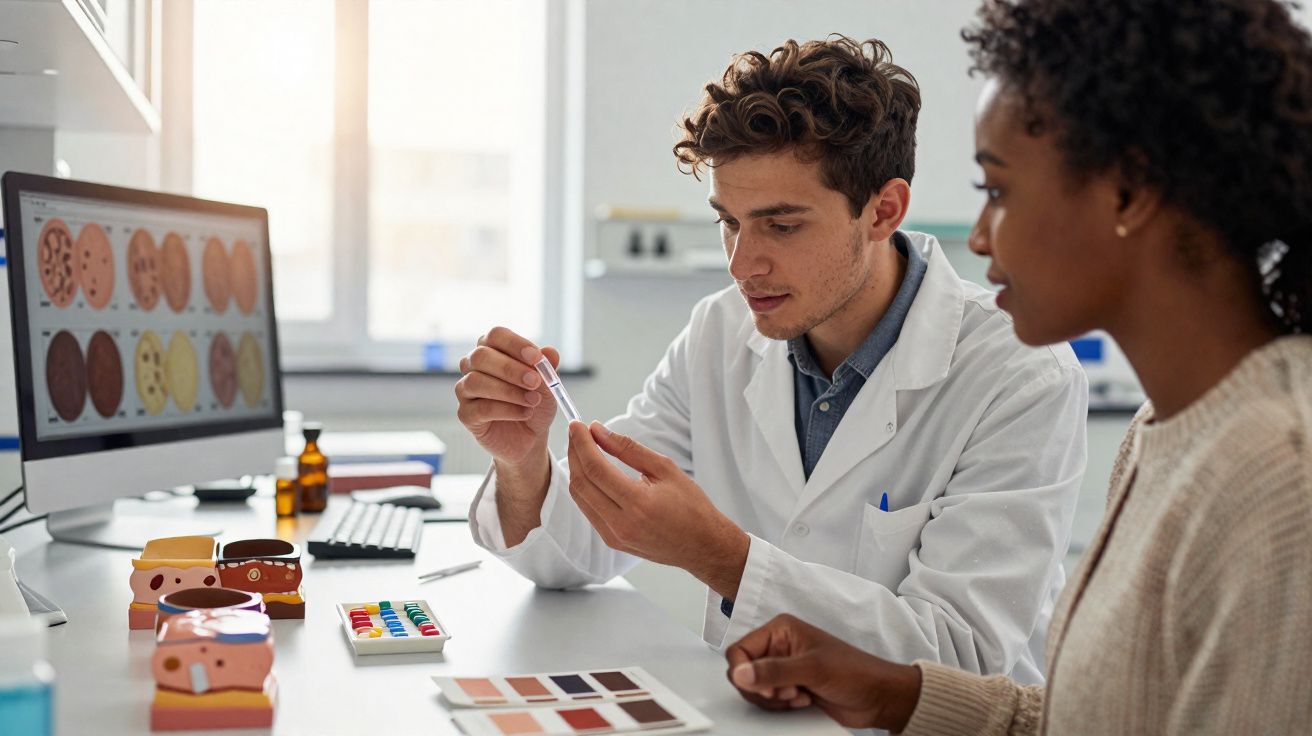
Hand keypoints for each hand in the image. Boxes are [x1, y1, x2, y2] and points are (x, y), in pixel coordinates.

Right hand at [455, 327, 559, 466]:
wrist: (530, 436)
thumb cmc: (534, 402)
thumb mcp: (547, 384)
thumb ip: (546, 366)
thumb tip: (550, 352)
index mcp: (492, 350)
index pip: (496, 335)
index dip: (515, 344)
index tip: (536, 358)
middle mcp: (473, 366)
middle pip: (481, 356)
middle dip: (511, 369)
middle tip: (535, 382)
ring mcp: (465, 390)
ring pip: (476, 381)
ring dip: (509, 391)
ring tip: (533, 401)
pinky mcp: (466, 414)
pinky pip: (481, 408)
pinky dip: (507, 410)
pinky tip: (524, 413)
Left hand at [565, 421, 749, 598]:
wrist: (702, 546)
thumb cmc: (691, 506)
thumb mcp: (665, 468)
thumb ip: (628, 449)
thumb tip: (599, 431)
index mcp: (638, 504)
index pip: (596, 469)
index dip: (582, 444)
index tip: (577, 425)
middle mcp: (621, 524)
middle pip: (582, 483)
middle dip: (574, 453)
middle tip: (576, 432)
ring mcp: (614, 537)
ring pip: (580, 498)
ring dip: (576, 470)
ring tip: (581, 448)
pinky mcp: (612, 542)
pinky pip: (588, 510)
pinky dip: (585, 488)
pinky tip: (590, 472)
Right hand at [725, 614, 922, 730]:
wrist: (878, 697)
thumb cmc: (855, 672)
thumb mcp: (812, 669)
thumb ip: (773, 672)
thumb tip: (740, 673)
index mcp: (780, 630)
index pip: (739, 650)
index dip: (745, 671)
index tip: (764, 687)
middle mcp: (778, 647)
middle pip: (743, 672)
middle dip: (763, 688)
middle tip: (789, 691)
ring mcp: (783, 668)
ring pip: (753, 689)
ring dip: (775, 699)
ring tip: (799, 695)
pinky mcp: (789, 687)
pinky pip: (768, 701)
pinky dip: (781, 706)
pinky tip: (803, 701)